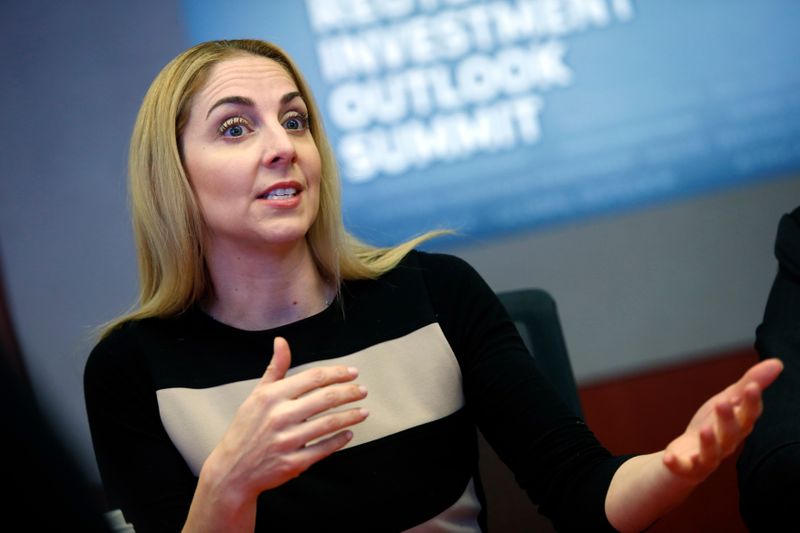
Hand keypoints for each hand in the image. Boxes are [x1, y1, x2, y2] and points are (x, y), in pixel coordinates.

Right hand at [205, 337, 368, 498]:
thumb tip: (281, 341)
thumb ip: (275, 368)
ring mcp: (286, 441)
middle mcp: (279, 416)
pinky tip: (349, 433)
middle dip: (349, 393)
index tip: (352, 373)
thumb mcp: (257, 395)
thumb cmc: (247, 428)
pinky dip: (340, 440)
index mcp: (271, 396)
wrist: (232, 470)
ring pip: (328, 424)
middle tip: (362, 391)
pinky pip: (323, 449)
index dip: (336, 373)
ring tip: (363, 412)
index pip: (313, 378)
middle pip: (325, 398)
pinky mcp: (292, 463)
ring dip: (351, 416)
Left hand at [662, 358, 782, 481]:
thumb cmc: (713, 425)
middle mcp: (726, 444)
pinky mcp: (688, 467)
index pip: (749, 415)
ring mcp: (707, 458)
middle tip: (723, 402)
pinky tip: (668, 458)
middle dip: (728, 419)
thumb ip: (750, 383)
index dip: (752, 402)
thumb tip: (777, 363)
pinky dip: (676, 463)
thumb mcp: (729, 400)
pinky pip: (683, 467)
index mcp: (738, 427)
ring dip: (709, 442)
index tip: (752, 386)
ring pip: (711, 452)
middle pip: (731, 433)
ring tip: (705, 429)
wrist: (688, 456)